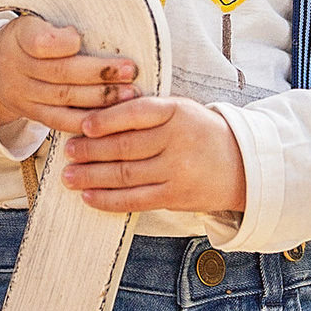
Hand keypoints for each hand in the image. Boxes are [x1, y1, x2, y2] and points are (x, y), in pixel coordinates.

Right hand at [0, 14, 138, 135]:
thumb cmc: (27, 39)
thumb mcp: (34, 22)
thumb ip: (55, 30)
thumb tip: (79, 38)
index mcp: (20, 38)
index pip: (39, 42)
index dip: (62, 43)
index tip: (81, 39)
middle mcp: (19, 69)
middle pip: (62, 72)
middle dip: (100, 73)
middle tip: (130, 71)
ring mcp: (25, 95)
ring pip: (66, 98)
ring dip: (101, 98)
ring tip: (129, 95)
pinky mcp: (34, 114)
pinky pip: (61, 121)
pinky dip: (87, 121)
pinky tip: (110, 119)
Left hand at [61, 95, 246, 214]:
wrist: (242, 165)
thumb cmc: (201, 133)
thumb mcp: (181, 110)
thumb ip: (147, 112)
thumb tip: (97, 119)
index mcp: (177, 111)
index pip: (135, 113)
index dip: (106, 120)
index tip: (83, 125)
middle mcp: (177, 140)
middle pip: (125, 146)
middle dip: (90, 150)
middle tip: (67, 151)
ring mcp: (176, 170)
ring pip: (126, 174)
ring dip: (92, 176)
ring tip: (69, 176)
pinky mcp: (175, 196)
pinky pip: (136, 200)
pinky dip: (109, 199)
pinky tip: (89, 197)